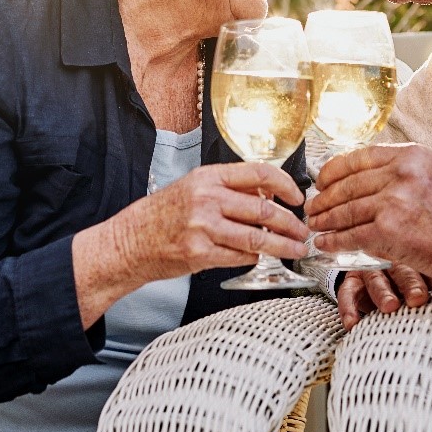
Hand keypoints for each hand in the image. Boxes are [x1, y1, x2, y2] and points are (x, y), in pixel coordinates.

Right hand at [74, 163, 308, 326]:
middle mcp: (206, 198)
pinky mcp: (200, 253)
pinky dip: (254, 258)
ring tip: (295, 249)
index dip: (286, 184)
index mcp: (208, 177)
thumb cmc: (162, 216)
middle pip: (263, 209)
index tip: (297, 197)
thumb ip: (228, 189)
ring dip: (282, 245)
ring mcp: (203, 227)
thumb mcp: (194, 188)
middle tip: (302, 231)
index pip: (259, 173)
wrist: (129, 242)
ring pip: (257, 237)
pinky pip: (241, 257)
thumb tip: (268, 194)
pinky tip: (257, 257)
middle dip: (290, 223)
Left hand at [306, 142, 431, 287]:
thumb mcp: (429, 173)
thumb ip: (396, 170)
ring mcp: (393, 201)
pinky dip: (334, 240)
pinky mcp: (388, 230)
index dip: (333, 171)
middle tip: (312, 207)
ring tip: (315, 225)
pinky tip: (326, 243)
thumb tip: (355, 177)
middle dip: (324, 198)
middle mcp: (400, 173)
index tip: (321, 181)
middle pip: (348, 185)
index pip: (358, 157)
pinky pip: (351, 235)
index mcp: (409, 155)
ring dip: (325, 220)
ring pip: (346, 210)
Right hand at [335, 265, 431, 329]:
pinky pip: (347, 294)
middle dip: (411, 285)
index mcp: (415, 260)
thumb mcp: (426, 277)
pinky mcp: (352, 281)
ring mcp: (370, 270)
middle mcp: (392, 262)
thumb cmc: (407, 278)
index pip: (430, 270)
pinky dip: (349, 309)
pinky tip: (353, 323)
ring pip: (376, 280)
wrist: (369, 266)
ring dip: (383, 293)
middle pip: (403, 272)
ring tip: (390, 306)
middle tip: (418, 298)